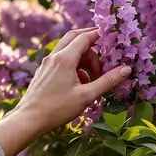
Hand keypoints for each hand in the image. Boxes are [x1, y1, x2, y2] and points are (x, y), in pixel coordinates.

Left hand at [0, 28, 130, 155]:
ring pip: (69, 51)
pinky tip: (80, 85)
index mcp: (65, 59)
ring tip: (93, 79)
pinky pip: (62, 61)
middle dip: (92, 47)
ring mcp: (47, 64)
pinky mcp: (44, 72)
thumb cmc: (57, 109)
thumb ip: (107, 81)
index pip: (85, 37)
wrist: (28, 120)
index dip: (99, 35)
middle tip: (104, 60)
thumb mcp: (87, 96)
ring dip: (84, 60)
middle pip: (75, 39)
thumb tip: (126, 69)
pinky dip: (74, 67)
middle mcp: (54, 57)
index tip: (112, 37)